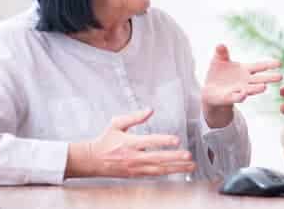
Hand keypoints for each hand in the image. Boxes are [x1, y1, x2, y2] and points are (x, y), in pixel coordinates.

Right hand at [68, 109, 194, 177]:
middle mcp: (133, 157)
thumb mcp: (116, 124)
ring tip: (190, 166)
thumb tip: (150, 110)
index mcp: (129, 143)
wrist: (92, 160)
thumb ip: (134, 117)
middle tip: (188, 156)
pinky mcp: (136, 174)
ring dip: (176, 168)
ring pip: (159, 169)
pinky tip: (179, 170)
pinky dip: (167, 173)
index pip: (149, 141)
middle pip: (157, 158)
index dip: (164, 141)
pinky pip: (154, 174)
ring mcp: (135, 167)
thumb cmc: (105, 140)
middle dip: (175, 157)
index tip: (176, 140)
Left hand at [201, 44, 281, 127]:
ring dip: (257, 88)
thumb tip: (220, 45)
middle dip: (269, 78)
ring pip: (250, 89)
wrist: (209, 90)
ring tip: (264, 87)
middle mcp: (245, 81)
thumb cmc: (218, 72)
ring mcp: (239, 90)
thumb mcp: (218, 60)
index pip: (259, 66)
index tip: (280, 63)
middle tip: (280, 77)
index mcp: (245, 70)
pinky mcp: (229, 97)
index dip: (269, 64)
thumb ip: (221, 53)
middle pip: (259, 79)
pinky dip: (240, 96)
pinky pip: (236, 97)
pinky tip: (243, 94)